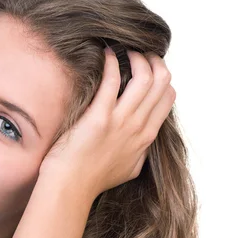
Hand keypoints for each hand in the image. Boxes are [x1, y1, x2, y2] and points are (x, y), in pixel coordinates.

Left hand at [39, 47, 175, 198]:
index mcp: (146, 138)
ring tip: (125, 50)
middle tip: (139, 52)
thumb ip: (139, 152)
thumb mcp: (128, 169)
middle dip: (153, 61)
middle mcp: (138, 127)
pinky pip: (112, 81)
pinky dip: (112, 62)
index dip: (162, 77)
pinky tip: (106, 54)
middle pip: (162, 83)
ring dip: (137, 57)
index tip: (148, 68)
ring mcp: (120, 122)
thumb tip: (142, 141)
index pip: (167, 97)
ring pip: (145, 78)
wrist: (70, 188)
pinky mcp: (99, 117)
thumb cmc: (92, 179)